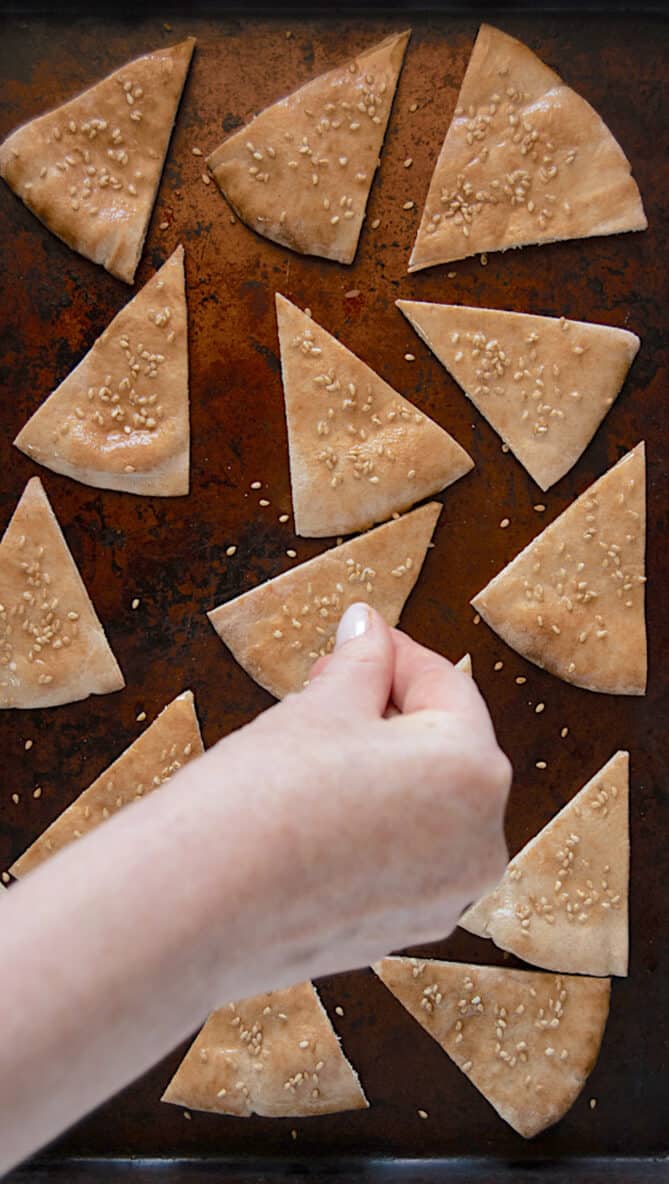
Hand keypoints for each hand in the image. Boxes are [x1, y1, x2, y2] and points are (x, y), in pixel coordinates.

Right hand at [237, 603, 511, 981]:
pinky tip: (315, 808)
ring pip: (425, 807)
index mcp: (473, 773)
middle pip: (444, 749)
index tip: (359, 637)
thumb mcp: (319, 708)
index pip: (448, 687)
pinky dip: (373, 824)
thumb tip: (368, 627)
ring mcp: (443, 897)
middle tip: (328, 684)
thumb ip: (361, 663)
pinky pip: (402, 858)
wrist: (190, 909)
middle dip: (389, 710)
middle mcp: (480, 843)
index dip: (396, 653)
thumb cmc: (260, 796)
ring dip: (382, 767)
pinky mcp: (402, 932)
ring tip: (314, 747)